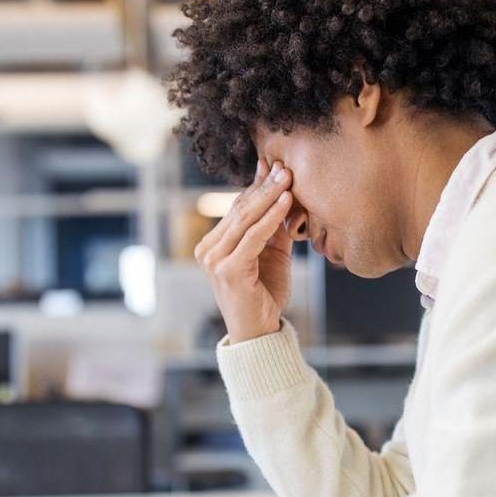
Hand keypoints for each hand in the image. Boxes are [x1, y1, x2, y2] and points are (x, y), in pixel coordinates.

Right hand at [194, 157, 294, 343]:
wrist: (260, 331)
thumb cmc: (265, 293)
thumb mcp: (271, 253)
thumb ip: (275, 226)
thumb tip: (285, 192)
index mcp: (213, 244)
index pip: (237, 208)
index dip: (256, 185)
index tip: (273, 164)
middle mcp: (208, 249)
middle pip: (240, 209)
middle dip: (264, 185)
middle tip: (283, 165)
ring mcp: (214, 259)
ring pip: (245, 218)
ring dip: (269, 195)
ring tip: (287, 177)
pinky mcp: (227, 269)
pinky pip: (254, 236)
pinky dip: (272, 217)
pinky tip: (286, 201)